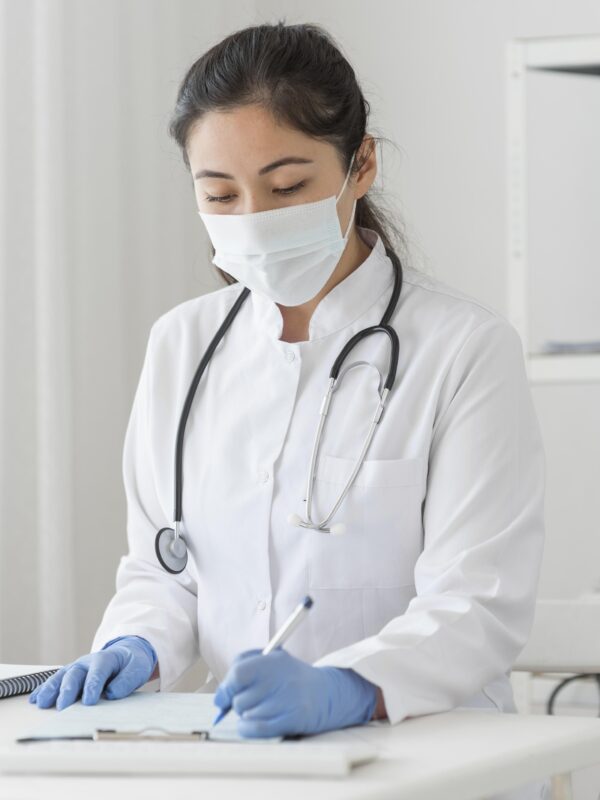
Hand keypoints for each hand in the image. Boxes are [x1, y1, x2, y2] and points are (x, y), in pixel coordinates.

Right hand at [28, 635, 157, 710]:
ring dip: (51, 689)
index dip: (93, 686)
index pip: (98, 672)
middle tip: (63, 706)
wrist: (127, 653)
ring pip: (62, 677)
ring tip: (42, 702)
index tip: (90, 701)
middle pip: (75, 674)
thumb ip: (126, 681)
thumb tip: (112, 693)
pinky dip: (44, 689)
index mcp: (106, 659)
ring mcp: (77, 668)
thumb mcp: (137, 669)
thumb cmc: (132, 663)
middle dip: (68, 690)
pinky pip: (56, 680)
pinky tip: (35, 698)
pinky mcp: (71, 675)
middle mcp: (88, 662)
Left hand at [213, 647, 377, 737]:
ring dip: (247, 716)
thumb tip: (220, 698)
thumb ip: (241, 667)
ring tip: (262, 709)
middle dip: (238, 703)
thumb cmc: (288, 677)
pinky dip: (248, 729)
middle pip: (239, 700)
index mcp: (273, 660)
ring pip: (246, 715)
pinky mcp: (292, 719)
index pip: (238, 674)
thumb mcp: (270, 659)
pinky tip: (253, 724)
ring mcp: (288, 700)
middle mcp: (281, 679)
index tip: (223, 696)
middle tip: (251, 700)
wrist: (325, 693)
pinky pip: (256, 729)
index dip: (226, 687)